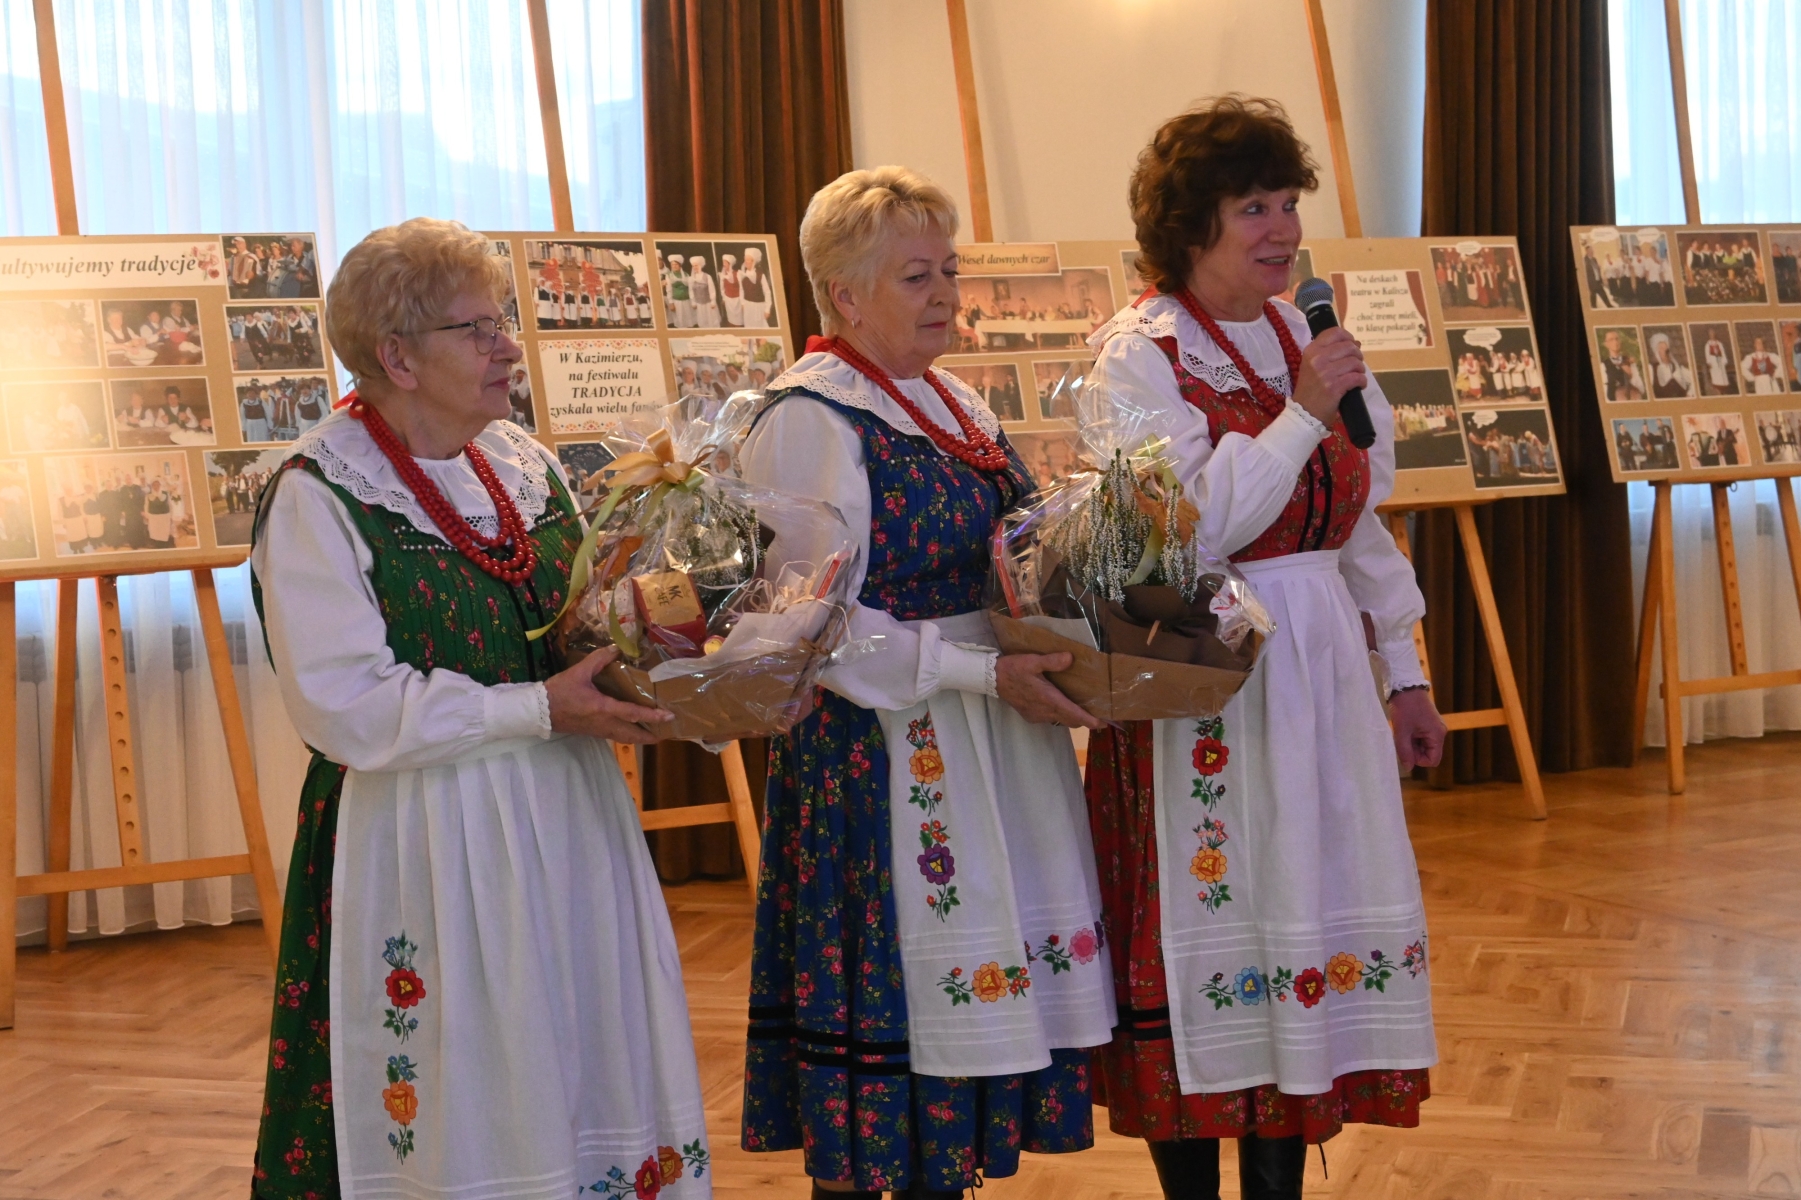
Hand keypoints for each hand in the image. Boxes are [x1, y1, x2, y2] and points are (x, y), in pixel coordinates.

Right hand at [545, 646, 674, 743]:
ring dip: (638, 738)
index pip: (633, 714)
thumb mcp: (578, 672)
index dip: (652, 716)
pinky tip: (630, 729)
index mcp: (603, 708)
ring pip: (623, 738)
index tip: (668, 717)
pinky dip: (626, 735)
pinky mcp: (591, 732)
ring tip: (652, 734)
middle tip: (665, 733)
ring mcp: (598, 731)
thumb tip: (616, 648)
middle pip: (632, 735)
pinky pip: (614, 736)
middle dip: (649, 736)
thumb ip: (598, 659)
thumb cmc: (558, 692)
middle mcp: (604, 723)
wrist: (537, 711)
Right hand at [995, 652, 1100, 729]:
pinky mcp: (1030, 716)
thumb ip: (1052, 661)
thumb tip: (1070, 658)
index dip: (1089, 720)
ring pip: (1060, 721)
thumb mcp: (1032, 661)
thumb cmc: (1013, 669)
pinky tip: (1060, 706)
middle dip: (1085, 720)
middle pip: (1070, 721)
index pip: (1074, 714)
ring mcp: (1037, 716)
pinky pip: (1050, 719)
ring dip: (1071, 717)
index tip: (1103, 723)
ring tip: (1081, 710)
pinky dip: (1059, 716)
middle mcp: (1045, 711)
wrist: (991, 679)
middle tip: (1098, 715)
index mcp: (1048, 699)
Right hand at [1291, 327, 1367, 423]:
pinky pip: (1357, 377)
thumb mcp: (1313, 365)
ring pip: (1355, 362)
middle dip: (1358, 356)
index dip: (1348, 338)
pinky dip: (1362, 381)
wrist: (1303, 413)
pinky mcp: (1334, 387)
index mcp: (1311, 350)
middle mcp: (1317, 358)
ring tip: (1356, 376)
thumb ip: (1330, 352)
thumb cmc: (1310, 389)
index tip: (1351, 346)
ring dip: (1360, 370)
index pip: (1335, 332)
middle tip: (1355, 366)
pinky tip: (1359, 385)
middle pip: (1349, 347)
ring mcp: (1325, 373)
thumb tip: (1356, 343)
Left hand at [1389, 688, 1445, 770]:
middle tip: (1401, 739)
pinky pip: (1422, 737)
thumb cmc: (1405, 707)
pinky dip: (1412, 736)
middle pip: (1428, 753)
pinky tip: (1404, 728)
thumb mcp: (1401, 731)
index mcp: (1437, 735)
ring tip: (1402, 732)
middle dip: (1414, 751)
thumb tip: (1408, 768)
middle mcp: (1439, 732)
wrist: (1405, 685)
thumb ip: (1405, 751)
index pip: (1433, 760)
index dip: (1418, 760)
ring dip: (1411, 743)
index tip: (1406, 749)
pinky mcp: (1429, 723)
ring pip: (1424, 745)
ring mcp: (1435, 727)